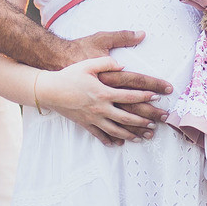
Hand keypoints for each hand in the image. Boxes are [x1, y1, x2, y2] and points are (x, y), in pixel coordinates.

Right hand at [36, 57, 165, 146]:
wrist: (49, 90)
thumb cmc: (69, 75)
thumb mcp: (88, 64)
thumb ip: (107, 62)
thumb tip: (122, 65)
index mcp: (103, 92)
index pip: (129, 96)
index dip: (144, 96)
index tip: (157, 97)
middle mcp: (100, 108)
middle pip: (126, 117)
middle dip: (143, 120)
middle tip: (156, 123)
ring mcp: (93, 118)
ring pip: (116, 130)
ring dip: (131, 134)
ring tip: (143, 136)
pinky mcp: (85, 124)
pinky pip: (100, 135)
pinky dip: (110, 140)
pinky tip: (119, 143)